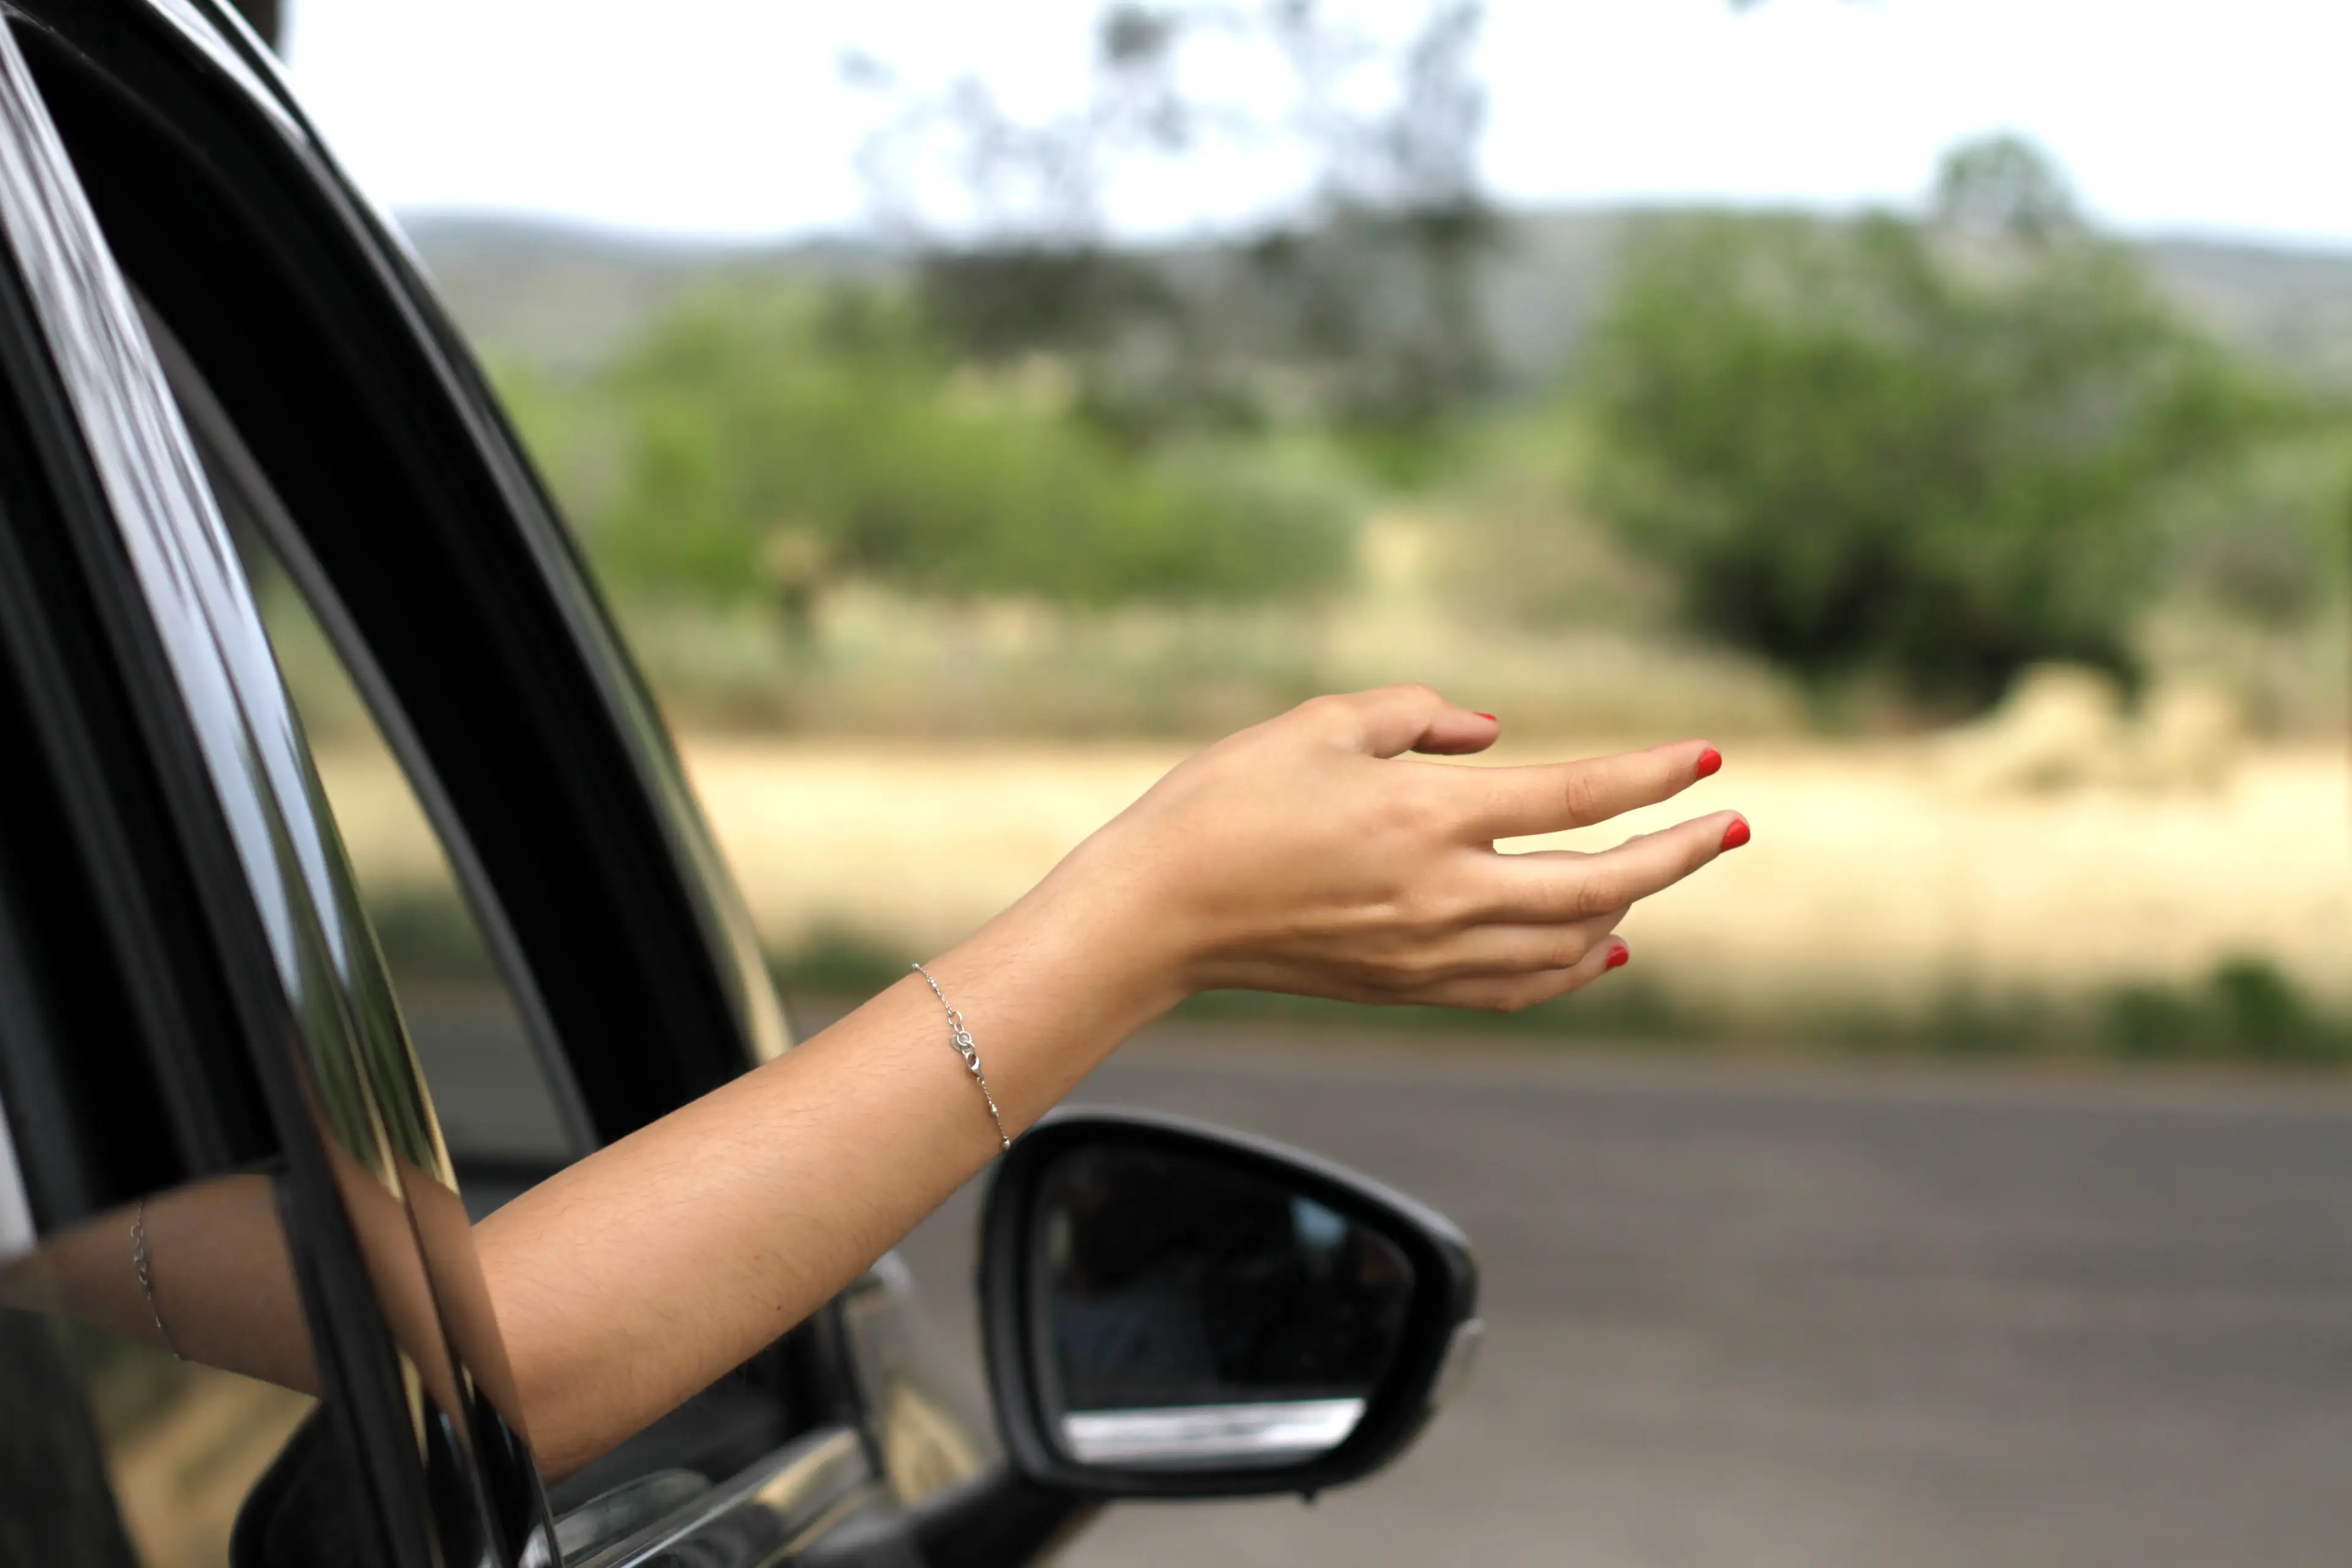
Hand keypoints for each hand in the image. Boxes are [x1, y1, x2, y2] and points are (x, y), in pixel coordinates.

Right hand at [1062, 684, 1744, 1011]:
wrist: (1159, 910)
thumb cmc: (1228, 802)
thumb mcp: (1320, 725)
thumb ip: (1417, 714)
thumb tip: (1490, 735)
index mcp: (1428, 817)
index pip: (1577, 796)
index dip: (1652, 775)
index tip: (1712, 756)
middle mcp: (1445, 895)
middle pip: (1601, 882)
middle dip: (1678, 852)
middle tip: (1732, 827)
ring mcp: (1429, 953)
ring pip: (1571, 943)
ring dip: (1628, 905)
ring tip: (1656, 869)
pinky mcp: (1407, 987)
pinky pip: (1520, 987)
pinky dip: (1574, 967)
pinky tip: (1599, 947)